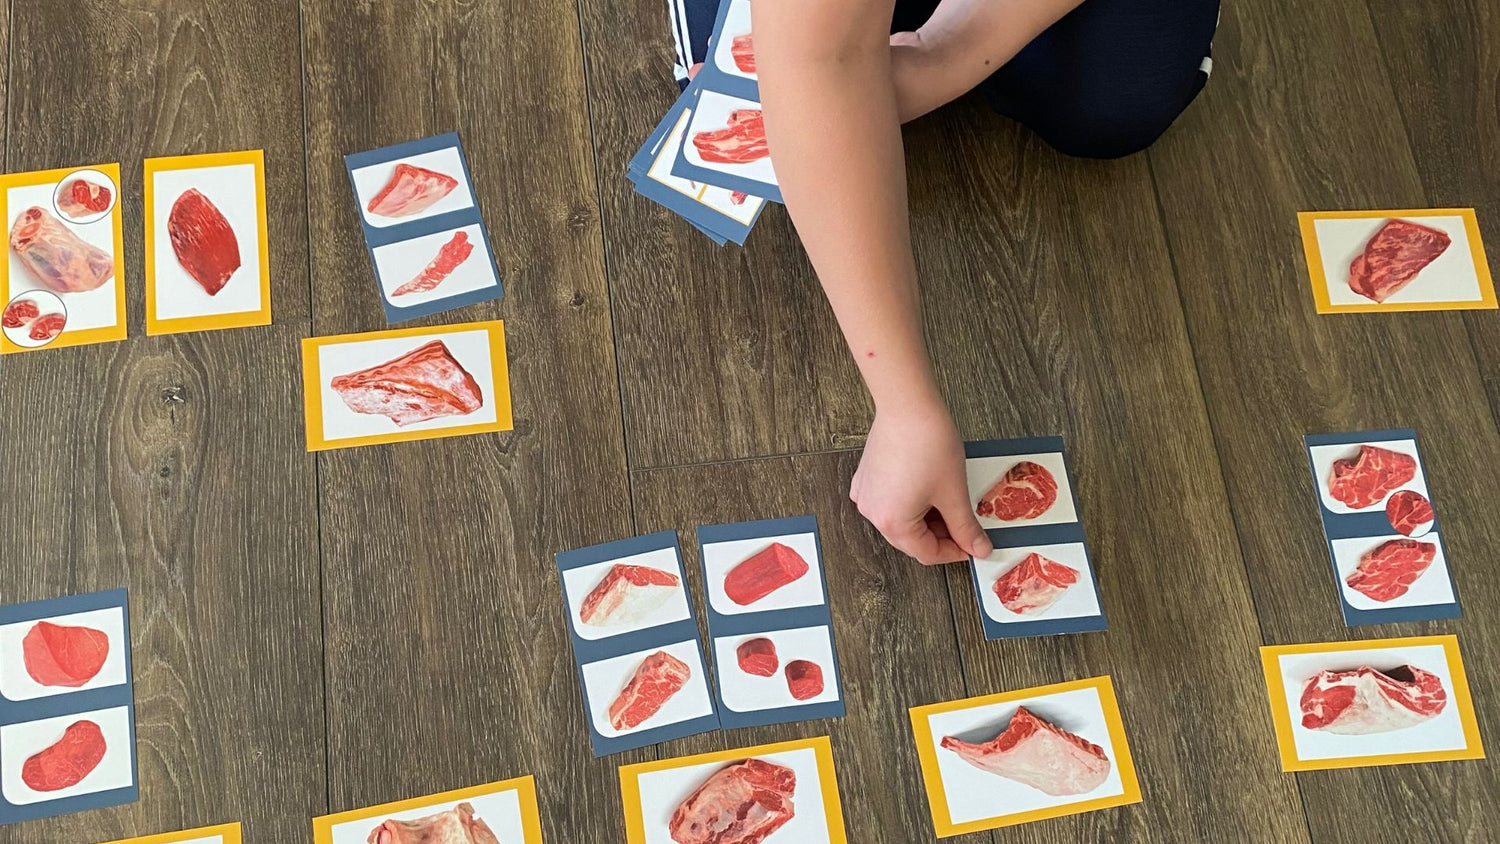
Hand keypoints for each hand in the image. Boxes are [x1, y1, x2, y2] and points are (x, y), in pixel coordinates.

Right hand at [850, 400, 992, 564]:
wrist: (908, 405)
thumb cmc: (928, 443)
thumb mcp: (954, 493)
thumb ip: (966, 527)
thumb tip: (978, 548)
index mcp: (892, 523)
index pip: (927, 553)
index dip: (954, 552)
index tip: (972, 544)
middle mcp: (872, 513)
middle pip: (911, 539)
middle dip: (940, 534)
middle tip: (964, 522)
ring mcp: (866, 495)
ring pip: (900, 521)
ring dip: (925, 518)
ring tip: (947, 500)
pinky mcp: (866, 478)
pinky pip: (889, 502)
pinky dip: (909, 502)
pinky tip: (927, 487)